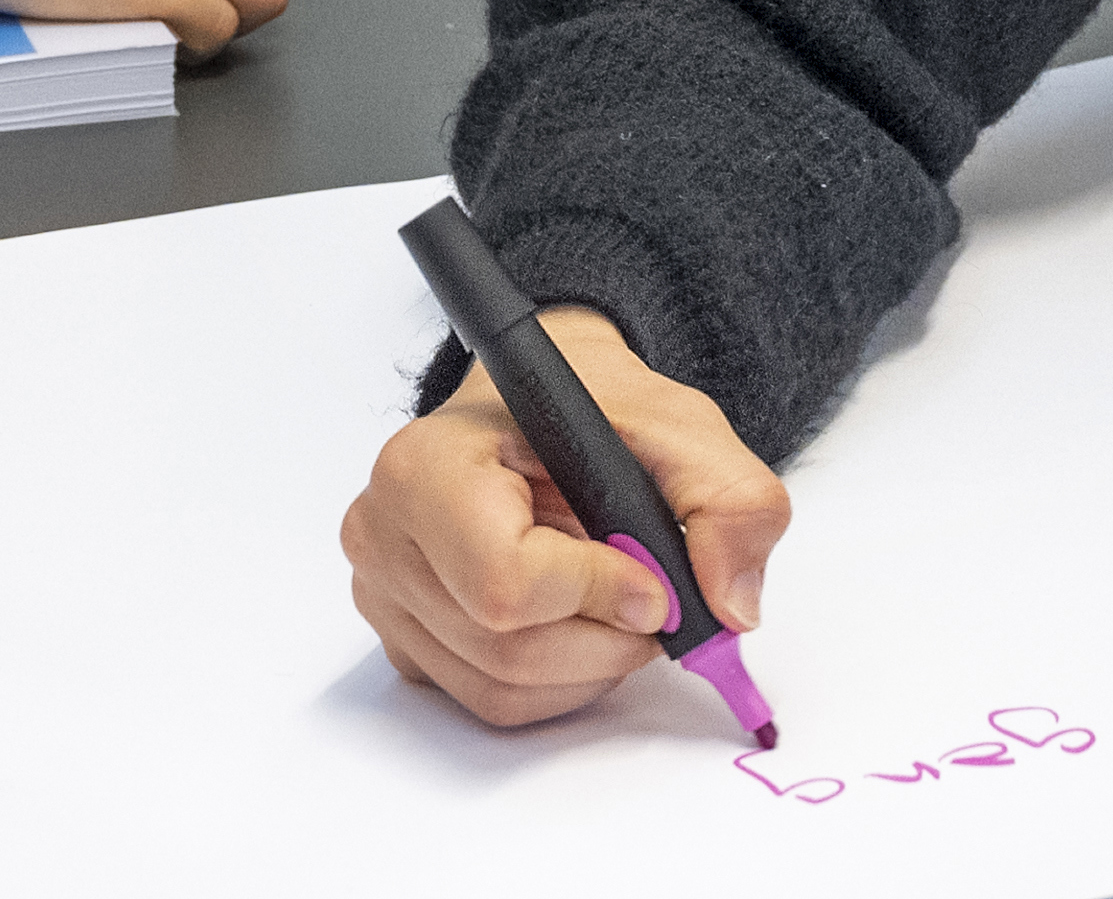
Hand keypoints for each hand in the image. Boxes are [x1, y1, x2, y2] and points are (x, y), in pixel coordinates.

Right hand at [339, 307, 787, 727]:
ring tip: (615, 602)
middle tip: (648, 597)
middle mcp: (383, 534)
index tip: (650, 577)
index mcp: (424, 467)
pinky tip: (577, 623)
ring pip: (505, 688)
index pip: (505, 581)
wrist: (543, 414)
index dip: (599, 593)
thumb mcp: (683, 429)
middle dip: (607, 638)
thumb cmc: (590, 411)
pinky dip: (559, 682)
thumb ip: (729, 502)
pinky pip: (492, 701)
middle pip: (509, 648)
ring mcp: (386, 596)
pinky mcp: (407, 642)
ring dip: (590, 665)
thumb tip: (728, 607)